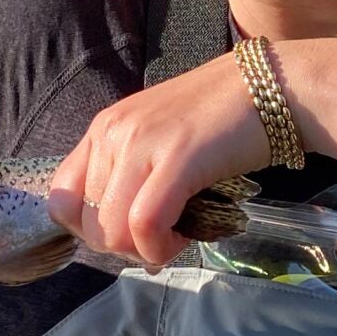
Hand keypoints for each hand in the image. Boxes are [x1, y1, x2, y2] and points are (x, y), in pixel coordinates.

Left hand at [48, 55, 275, 269]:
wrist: (275, 86)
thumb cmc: (224, 118)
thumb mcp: (160, 139)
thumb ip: (134, 175)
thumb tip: (125, 238)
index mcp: (104, 128)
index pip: (61, 199)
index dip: (91, 231)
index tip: (128, 233)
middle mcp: (113, 132)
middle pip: (88, 224)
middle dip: (123, 247)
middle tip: (161, 238)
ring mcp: (143, 142)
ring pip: (113, 230)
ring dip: (146, 249)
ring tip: (179, 234)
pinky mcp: (177, 158)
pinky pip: (146, 223)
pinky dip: (161, 247)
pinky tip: (185, 237)